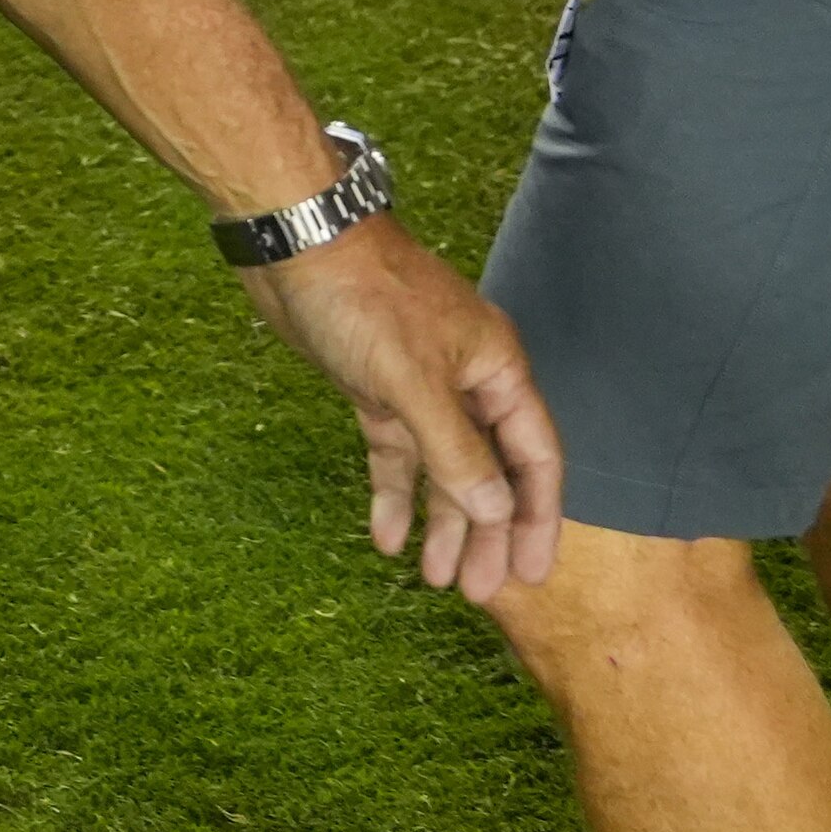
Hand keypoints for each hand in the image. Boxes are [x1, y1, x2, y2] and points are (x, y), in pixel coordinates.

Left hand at [241, 215, 566, 601]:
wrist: (293, 240)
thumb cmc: (363, 296)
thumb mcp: (413, 380)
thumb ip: (456, 450)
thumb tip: (495, 511)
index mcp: (496, 369)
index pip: (534, 457)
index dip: (537, 517)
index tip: (534, 574)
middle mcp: (466, 380)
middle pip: (488, 471)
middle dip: (485, 532)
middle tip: (477, 592)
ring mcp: (418, 385)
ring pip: (441, 467)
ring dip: (441, 520)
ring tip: (435, 579)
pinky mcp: (374, 387)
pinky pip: (394, 451)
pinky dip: (393, 492)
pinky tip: (387, 538)